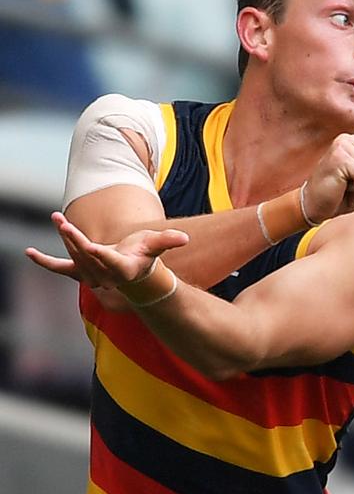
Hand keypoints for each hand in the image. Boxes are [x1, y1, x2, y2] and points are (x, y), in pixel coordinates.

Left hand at [25, 211, 188, 288]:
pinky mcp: (79, 271)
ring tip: (57, 218)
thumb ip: (169, 241)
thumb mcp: (157, 245)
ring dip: (65, 238)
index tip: (90, 248)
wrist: (135, 274)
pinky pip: (60, 268)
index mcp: (123, 269)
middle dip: (73, 239)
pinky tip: (29, 253)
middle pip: (86, 256)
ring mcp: (90, 274)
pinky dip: (44, 262)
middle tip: (62, 222)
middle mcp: (104, 275)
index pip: (110, 262)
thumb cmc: (146, 255)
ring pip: (74, 256)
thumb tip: (185, 238)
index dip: (100, 255)